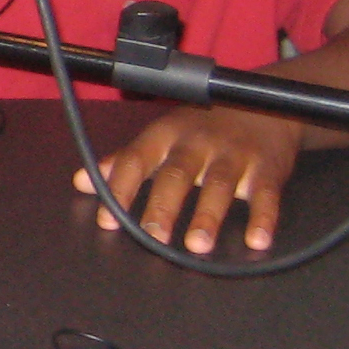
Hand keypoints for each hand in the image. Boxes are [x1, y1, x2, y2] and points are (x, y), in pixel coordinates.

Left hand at [72, 106, 301, 252]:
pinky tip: (257, 240)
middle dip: (163, 206)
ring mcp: (234, 153)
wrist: (263, 103)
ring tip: (197, 246)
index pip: (136, 160)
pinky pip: (267, 193)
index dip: (120, 188)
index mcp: (165, 135)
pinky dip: (264, 218)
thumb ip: (124, 162)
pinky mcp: (268, 167)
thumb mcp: (160, 136)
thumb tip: (80, 182)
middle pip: (177, 173)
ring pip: (219, 184)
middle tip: (154, 238)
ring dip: (208, 215)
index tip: (108, 220)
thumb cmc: (202, 127)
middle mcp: (197, 143)